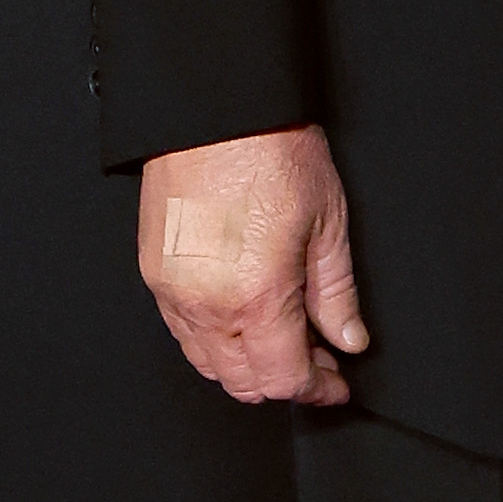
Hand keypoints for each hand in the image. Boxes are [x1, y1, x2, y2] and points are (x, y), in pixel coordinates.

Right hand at [135, 122, 367, 406]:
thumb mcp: (328, 221)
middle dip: (285, 381)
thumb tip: (349, 339)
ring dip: (248, 366)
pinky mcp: (153, 277)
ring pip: (209, 364)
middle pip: (243, 383)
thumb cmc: (271, 153)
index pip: (285, 377)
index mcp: (257, 298)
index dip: (317, 388)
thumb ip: (337, 293)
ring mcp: (173, 295)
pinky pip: (183, 335)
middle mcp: (208, 307)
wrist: (216, 114)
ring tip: (286, 339)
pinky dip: (215, 343)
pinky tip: (245, 321)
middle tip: (320, 361)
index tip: (336, 385)